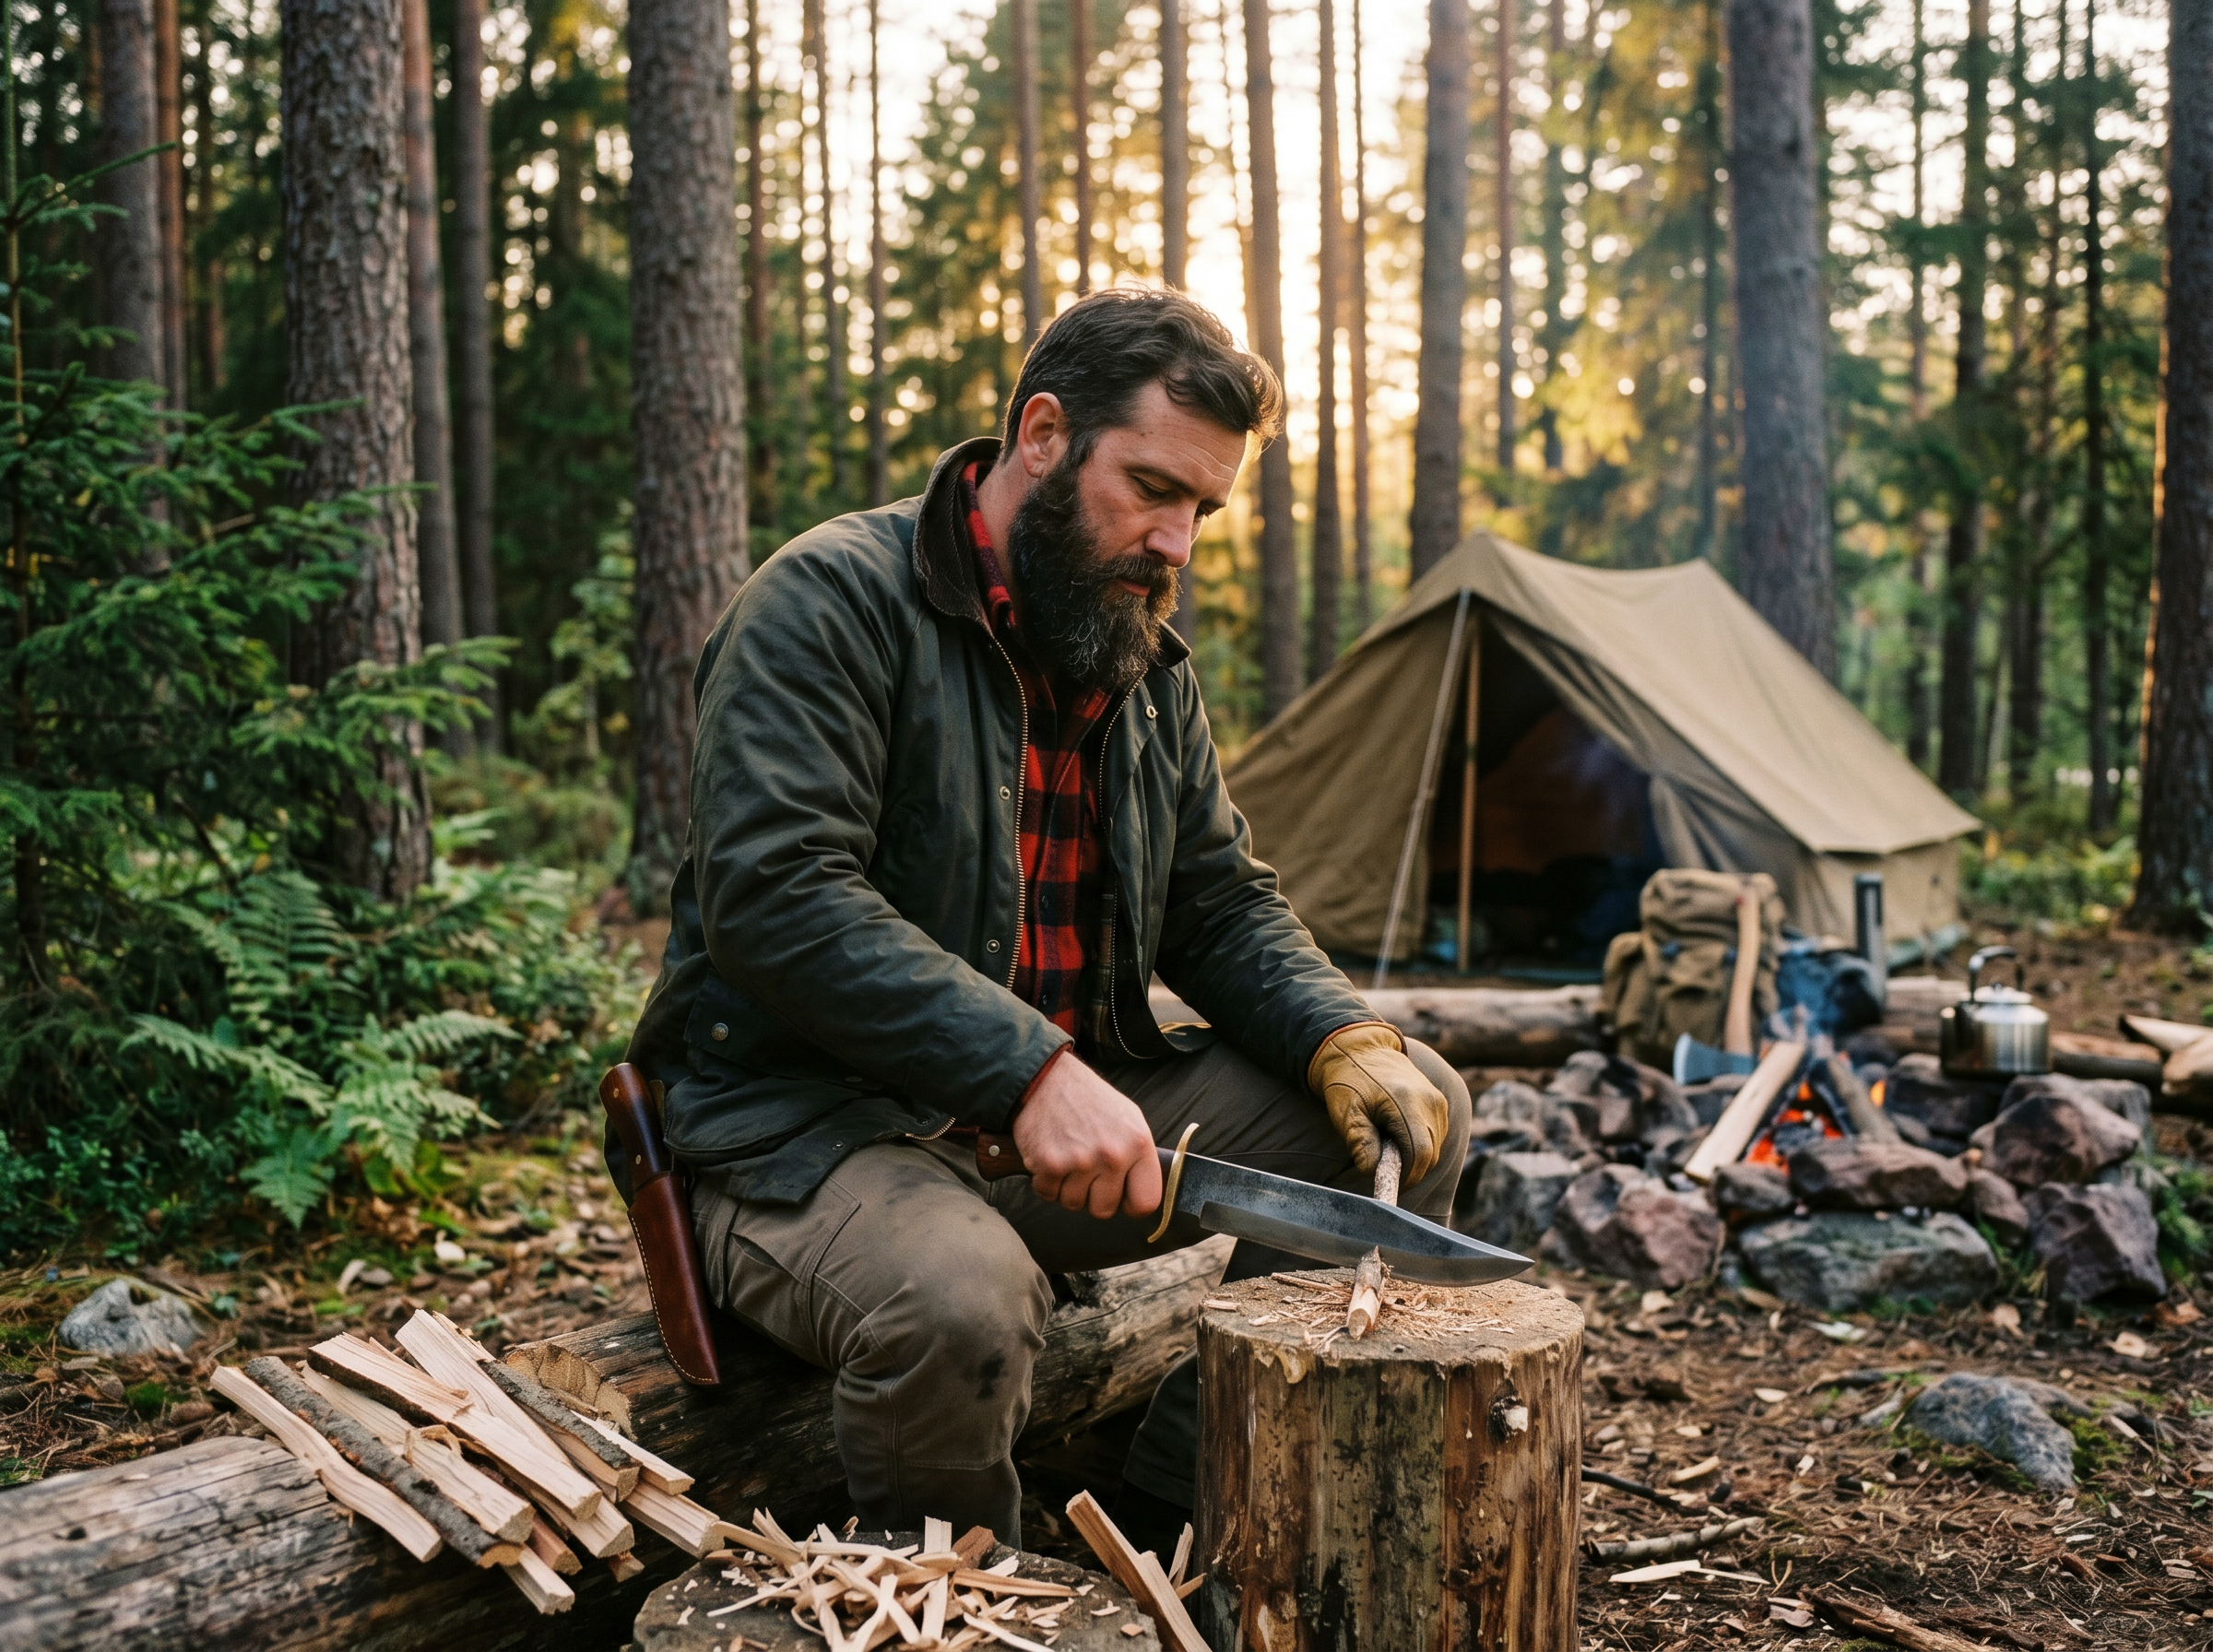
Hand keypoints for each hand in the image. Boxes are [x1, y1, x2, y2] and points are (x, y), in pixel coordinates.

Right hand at [1010, 1054, 1163, 1219]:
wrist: (1046, 1077)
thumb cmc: (1088, 1100)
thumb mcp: (1128, 1119)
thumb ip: (1138, 1157)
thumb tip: (1142, 1193)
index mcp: (1138, 1143)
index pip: (1145, 1203)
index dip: (1130, 1203)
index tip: (1120, 1195)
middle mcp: (1112, 1154)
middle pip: (1104, 1210)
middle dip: (1093, 1196)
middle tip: (1086, 1171)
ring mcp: (1079, 1161)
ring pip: (1073, 1204)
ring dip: (1067, 1188)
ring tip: (1068, 1158)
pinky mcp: (1049, 1164)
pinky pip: (1047, 1194)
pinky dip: (1045, 1181)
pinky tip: (1051, 1157)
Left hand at [1309, 1022, 1449, 1182]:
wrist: (1361, 1049)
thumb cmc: (1349, 1081)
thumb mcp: (1347, 1113)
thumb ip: (1361, 1143)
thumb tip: (1374, 1173)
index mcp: (1407, 1103)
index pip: (1420, 1154)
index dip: (1407, 1176)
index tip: (1391, 1184)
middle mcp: (1429, 1101)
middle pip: (1431, 1154)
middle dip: (1411, 1170)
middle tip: (1387, 1173)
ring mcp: (1437, 1100)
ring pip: (1436, 1146)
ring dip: (1416, 1157)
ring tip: (1389, 1149)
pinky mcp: (1438, 1101)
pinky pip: (1436, 1134)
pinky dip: (1421, 1144)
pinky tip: (1398, 1137)